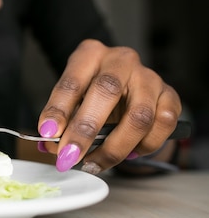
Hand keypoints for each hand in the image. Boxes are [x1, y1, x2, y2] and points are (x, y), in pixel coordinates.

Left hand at [37, 39, 181, 172]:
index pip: (72, 81)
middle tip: (69, 156)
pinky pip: (163, 125)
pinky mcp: (170, 95)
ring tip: (95, 163)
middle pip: (106, 92)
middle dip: (85, 130)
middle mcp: (121, 60)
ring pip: (139, 116)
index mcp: (90, 54)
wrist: (125, 86)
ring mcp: (149, 76)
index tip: (48, 133)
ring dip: (115, 148)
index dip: (59, 109)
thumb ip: (62, 120)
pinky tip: (130, 154)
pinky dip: (146, 146)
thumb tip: (51, 146)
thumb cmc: (92, 92)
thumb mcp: (72, 99)